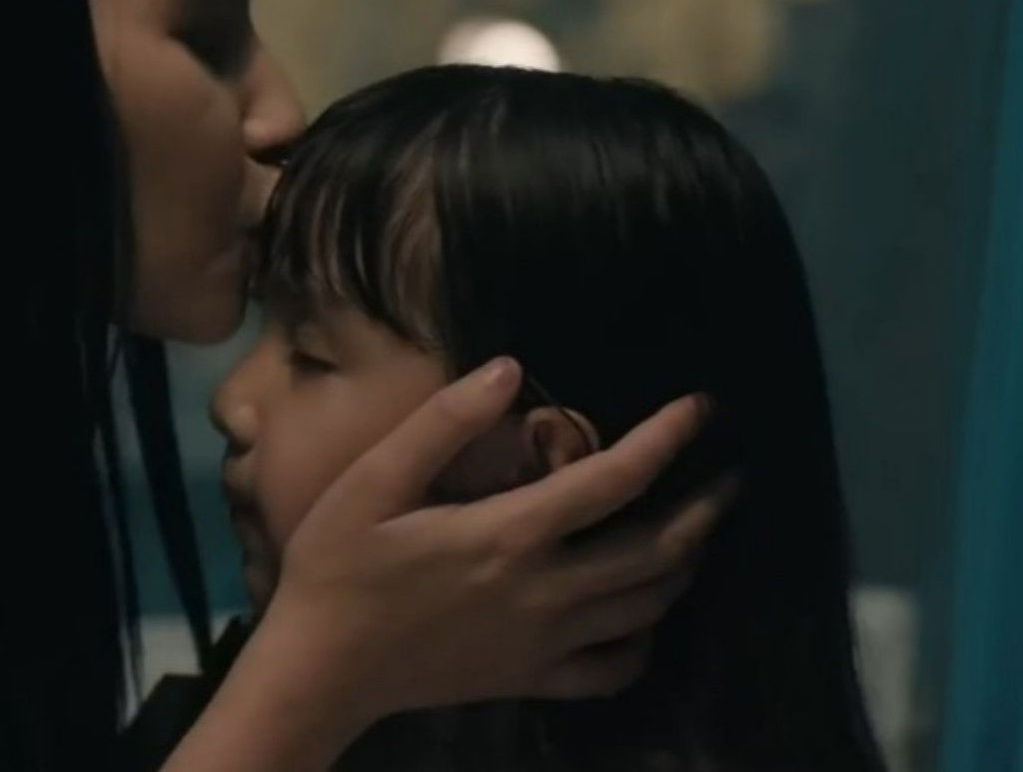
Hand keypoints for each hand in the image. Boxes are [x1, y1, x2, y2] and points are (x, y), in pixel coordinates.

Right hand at [256, 357, 729, 733]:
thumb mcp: (372, 481)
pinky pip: (613, 669)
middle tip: (731, 476)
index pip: (614, 479)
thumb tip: (510, 369)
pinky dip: (645, 642)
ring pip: (647, 608)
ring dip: (685, 566)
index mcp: (509, 533)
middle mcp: (543, 591)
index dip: (666, 438)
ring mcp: (543, 643)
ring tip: (701, 535)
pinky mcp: (530, 680)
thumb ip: (443, 423)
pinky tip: (644, 619)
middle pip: (655, 550)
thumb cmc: (337, 566)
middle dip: (704, 509)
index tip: (700, 406)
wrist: (319, 669)